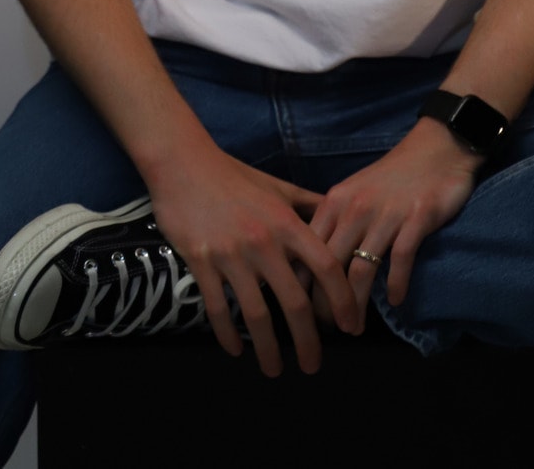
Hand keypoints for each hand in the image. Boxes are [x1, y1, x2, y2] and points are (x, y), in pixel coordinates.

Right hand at [148, 146, 359, 376]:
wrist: (184, 165)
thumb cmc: (234, 176)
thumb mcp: (277, 187)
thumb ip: (307, 204)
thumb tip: (335, 215)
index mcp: (287, 223)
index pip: (326, 268)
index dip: (342, 300)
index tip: (349, 326)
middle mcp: (264, 242)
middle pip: (295, 302)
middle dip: (308, 341)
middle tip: (313, 365)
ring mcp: (232, 254)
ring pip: (257, 314)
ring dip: (268, 349)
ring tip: (275, 370)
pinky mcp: (202, 262)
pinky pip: (218, 308)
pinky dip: (228, 334)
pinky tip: (236, 350)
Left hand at [309, 117, 481, 325]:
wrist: (436, 148)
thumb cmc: (391, 177)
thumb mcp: (353, 194)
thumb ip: (333, 224)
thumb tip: (309, 266)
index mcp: (334, 202)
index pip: (307, 252)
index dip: (302, 286)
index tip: (301, 313)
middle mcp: (355, 208)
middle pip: (330, 267)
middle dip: (325, 305)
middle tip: (329, 330)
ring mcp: (386, 213)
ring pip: (362, 270)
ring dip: (356, 305)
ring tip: (355, 327)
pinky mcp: (417, 218)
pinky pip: (400, 259)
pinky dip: (395, 285)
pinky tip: (395, 302)